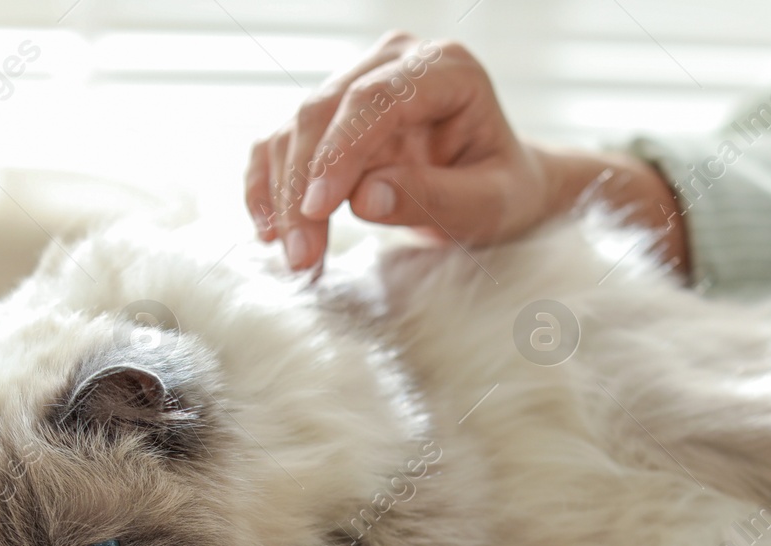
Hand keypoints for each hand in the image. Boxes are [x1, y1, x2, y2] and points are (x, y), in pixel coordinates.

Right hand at [243, 32, 687, 272]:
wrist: (496, 187)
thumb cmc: (502, 190)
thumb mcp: (487, 204)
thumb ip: (434, 196)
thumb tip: (364, 197)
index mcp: (445, 68)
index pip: (375, 98)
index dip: (340, 151)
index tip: (319, 209)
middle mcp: (394, 62)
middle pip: (324, 111)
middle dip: (303, 186)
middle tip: (301, 254)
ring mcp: (357, 83)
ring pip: (296, 129)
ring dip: (283, 196)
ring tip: (296, 257)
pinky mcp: (331, 117)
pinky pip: (281, 144)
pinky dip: (267, 186)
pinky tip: (269, 230)